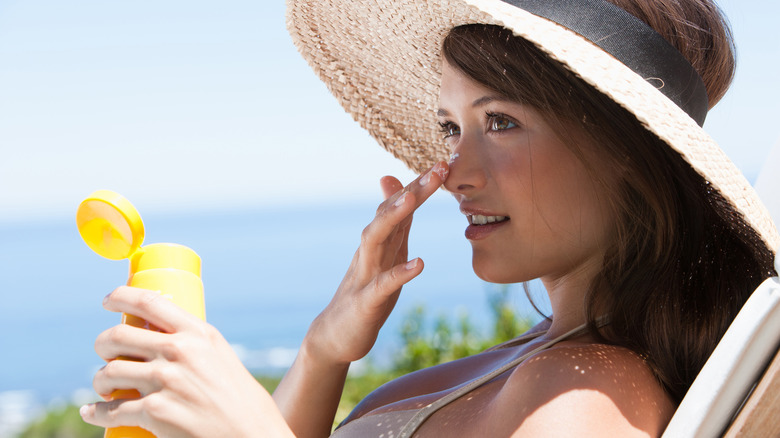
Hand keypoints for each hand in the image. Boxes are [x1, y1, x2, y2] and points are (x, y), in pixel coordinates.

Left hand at [80, 286, 293, 437]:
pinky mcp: (155, 412)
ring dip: (100, 381)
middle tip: (106, 355)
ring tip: (105, 388)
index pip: (149, 302)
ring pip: (109, 373)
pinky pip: (110, 410)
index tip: (109, 300)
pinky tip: (92, 412)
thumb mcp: (222, 359)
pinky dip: (96, 413)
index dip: (121, 296)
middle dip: (103, 345)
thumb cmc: (242, 403)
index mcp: (198, 333)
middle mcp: (180, 351)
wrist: (253, 436)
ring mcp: (165, 381)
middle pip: (117, 337)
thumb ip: (195, 348)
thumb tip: (162, 343)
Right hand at [303, 161, 448, 364]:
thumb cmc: (365, 292)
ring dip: (393, 218)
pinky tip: (420, 264)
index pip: (399, 205)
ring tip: (414, 199)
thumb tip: (397, 184)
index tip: (446, 162)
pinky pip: (383, 285)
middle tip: (438, 169)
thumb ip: (395, 222)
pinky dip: (400, 273)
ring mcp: (365, 275)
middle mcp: (370, 251)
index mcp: (379, 241)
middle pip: (388, 213)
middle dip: (412, 190)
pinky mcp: (366, 302)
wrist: (335, 334)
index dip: (421, 184)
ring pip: (376, 239)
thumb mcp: (385, 254)